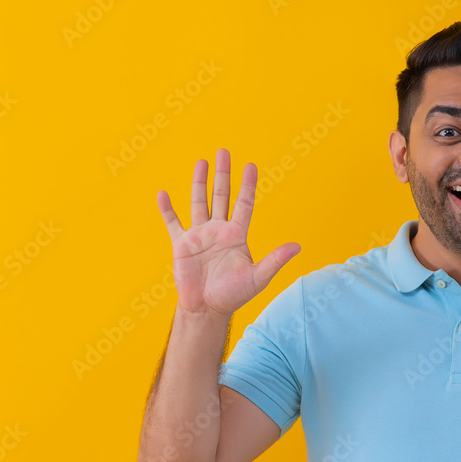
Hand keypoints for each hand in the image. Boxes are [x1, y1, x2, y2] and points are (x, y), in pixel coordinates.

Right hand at [157, 148, 300, 318]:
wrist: (207, 309)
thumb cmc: (233, 295)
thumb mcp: (258, 277)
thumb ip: (275, 260)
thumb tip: (298, 246)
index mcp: (237, 235)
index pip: (244, 203)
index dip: (247, 185)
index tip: (250, 166)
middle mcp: (218, 230)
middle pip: (221, 195)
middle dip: (223, 174)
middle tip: (224, 152)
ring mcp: (199, 235)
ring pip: (199, 202)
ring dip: (199, 182)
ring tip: (201, 162)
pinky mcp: (181, 244)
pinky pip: (173, 223)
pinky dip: (167, 209)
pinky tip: (162, 194)